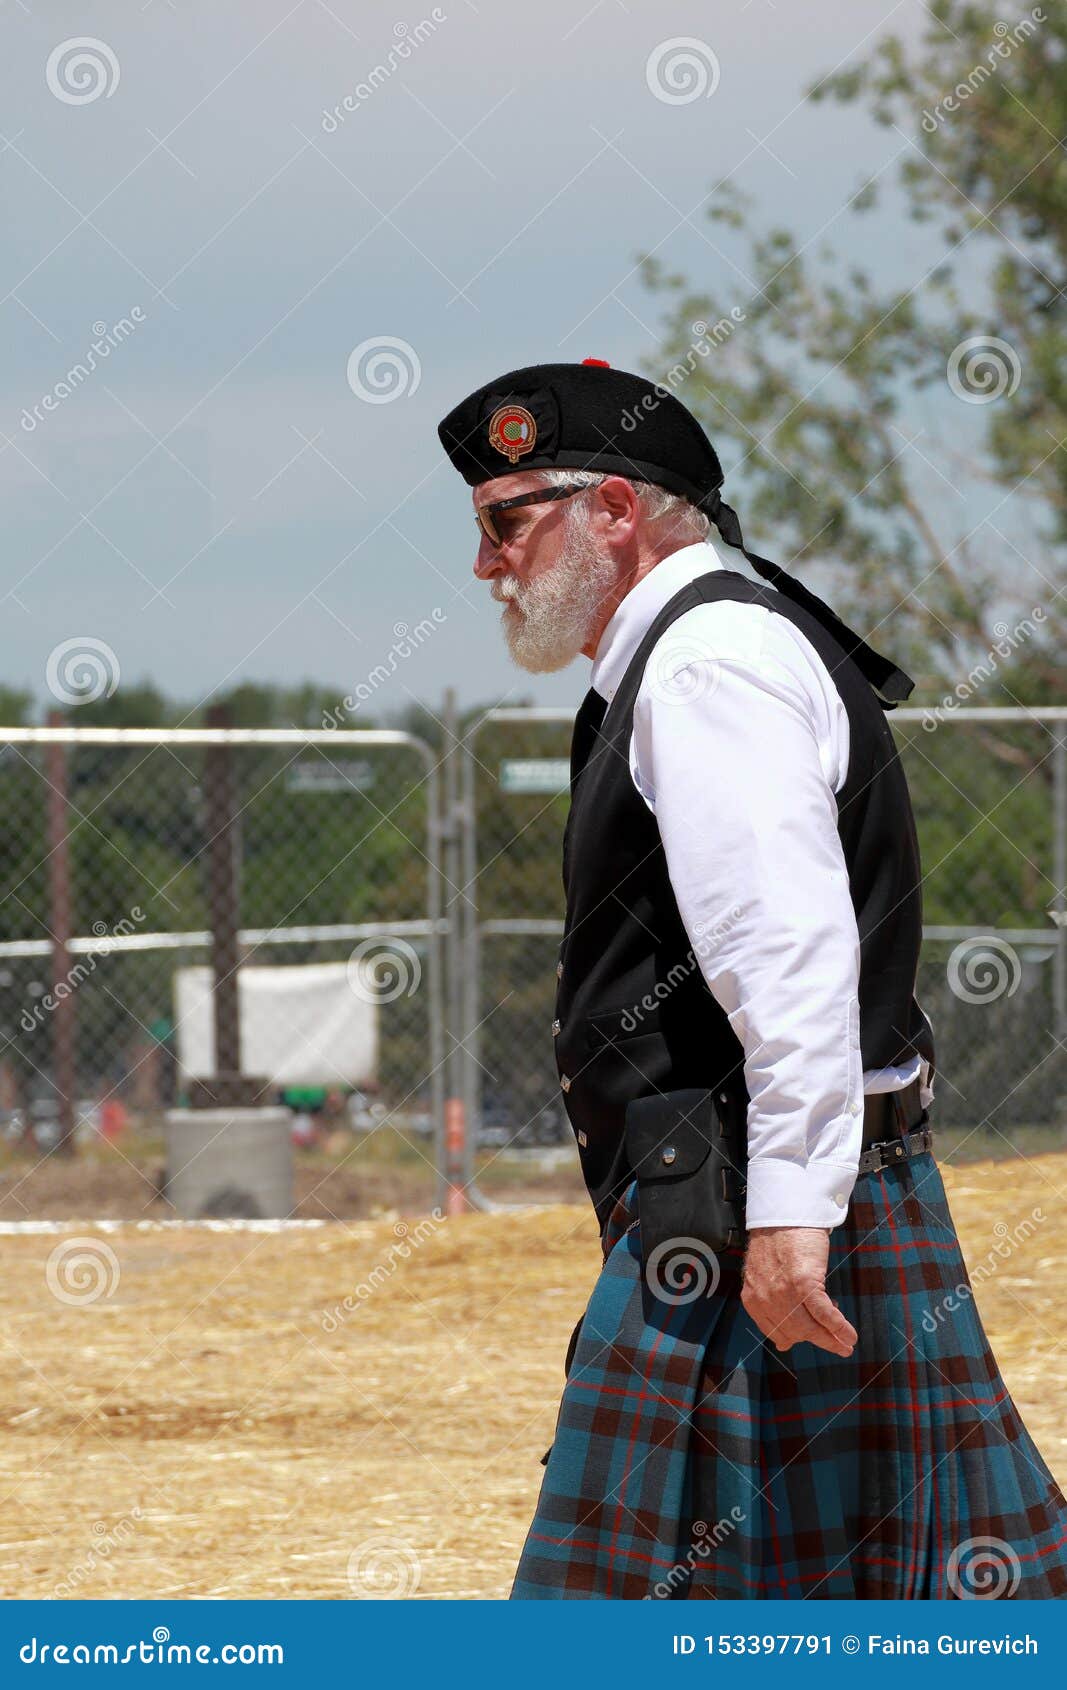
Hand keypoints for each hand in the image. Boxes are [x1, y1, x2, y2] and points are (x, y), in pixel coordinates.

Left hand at [741, 1226, 856, 1356]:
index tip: (809, 1339)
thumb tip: (783, 1343)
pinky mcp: (804, 1283)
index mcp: (753, 1299)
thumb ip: (770, 1303)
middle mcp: (765, 1300)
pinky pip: (824, 1313)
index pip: (775, 1332)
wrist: (784, 1213)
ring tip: (846, 1344)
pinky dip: (839, 1327)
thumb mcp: (765, 1275)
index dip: (796, 1339)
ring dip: (832, 1339)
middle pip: (795, 1333)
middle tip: (837, 1348)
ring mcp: (784, 1293)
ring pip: (811, 1327)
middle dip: (818, 1342)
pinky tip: (849, 1335)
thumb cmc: (777, 1240)